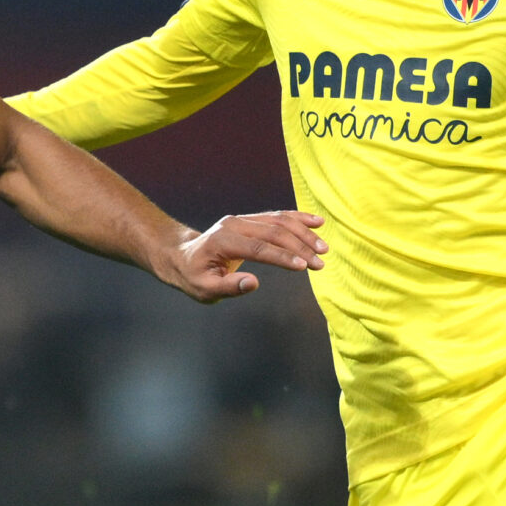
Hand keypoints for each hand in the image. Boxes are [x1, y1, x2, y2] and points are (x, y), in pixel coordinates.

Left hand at [163, 210, 326, 302]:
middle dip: (300, 247)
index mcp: (223, 241)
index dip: (283, 257)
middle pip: (273, 231)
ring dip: (303, 233)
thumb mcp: (204, 289)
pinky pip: (277, 216)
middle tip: (320, 263)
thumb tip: (254, 283)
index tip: (305, 266)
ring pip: (278, 221)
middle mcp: (234, 224)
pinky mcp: (250, 220)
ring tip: (323, 248)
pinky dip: (298, 219)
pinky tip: (317, 222)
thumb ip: (228, 287)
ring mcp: (242, 219)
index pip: (258, 248)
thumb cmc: (193, 276)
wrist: (182, 256)